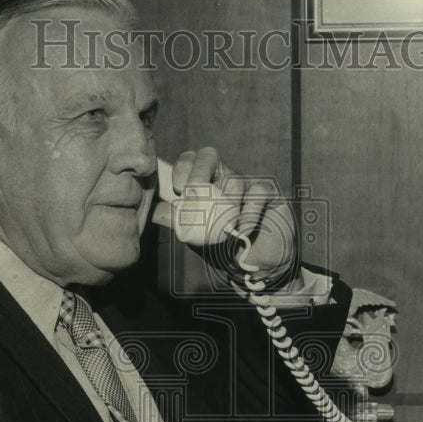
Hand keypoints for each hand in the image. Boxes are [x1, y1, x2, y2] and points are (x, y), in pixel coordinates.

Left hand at [151, 147, 297, 286]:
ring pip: (234, 179)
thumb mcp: (195, 234)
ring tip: (224, 228)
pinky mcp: (271, 193)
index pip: (190, 159)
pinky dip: (249, 212)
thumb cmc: (223, 246)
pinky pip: (258, 192)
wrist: (255, 266)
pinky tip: (244, 229)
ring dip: (225, 205)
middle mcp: (225, 177)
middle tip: (193, 193)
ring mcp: (248, 183)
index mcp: (205, 182)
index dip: (182, 167)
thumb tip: (152, 211)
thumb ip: (176, 221)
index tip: (177, 188)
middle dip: (197, 172)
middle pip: (209, 155)